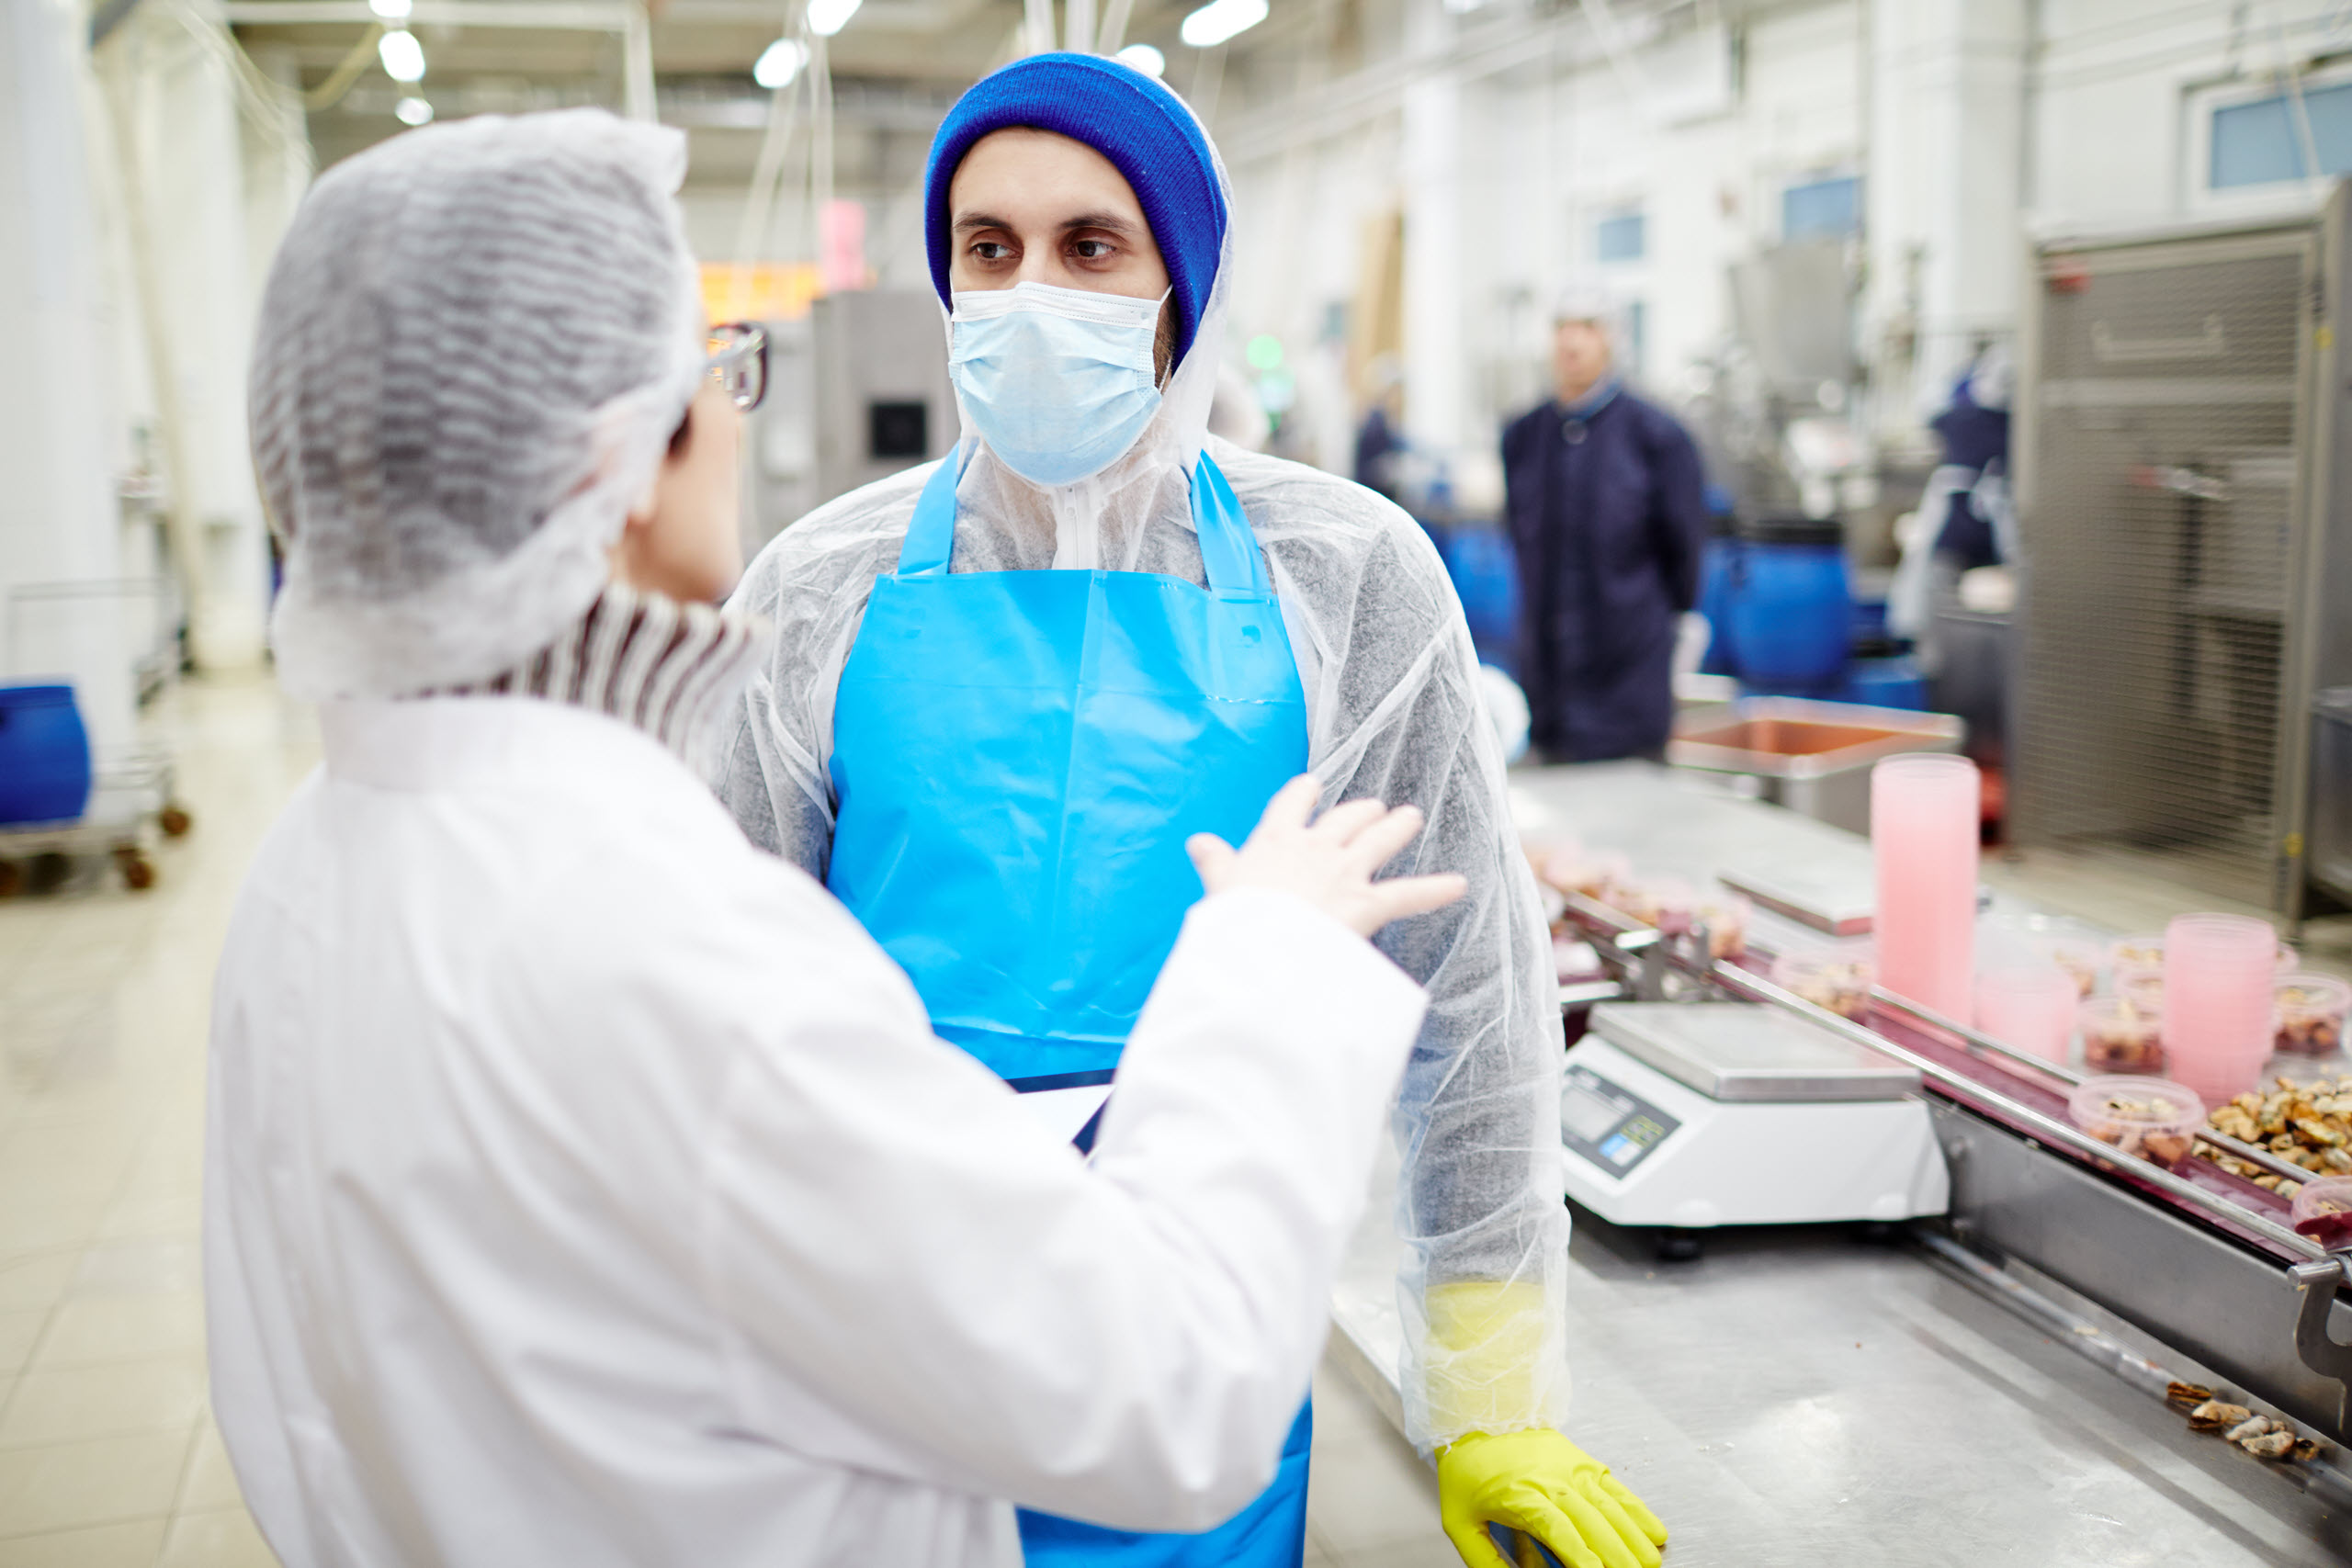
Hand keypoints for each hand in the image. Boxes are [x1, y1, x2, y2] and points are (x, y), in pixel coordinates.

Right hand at [1186, 775, 1467, 938]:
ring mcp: (1345, 872)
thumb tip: (1198, 842)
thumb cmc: (1235, 919)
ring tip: (1412, 817)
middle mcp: (1315, 848)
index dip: (1303, 794)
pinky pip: (1408, 894)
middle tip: (1375, 808)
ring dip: (1398, 828)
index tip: (1312, 785)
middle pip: (1345, 819)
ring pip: (1379, 840)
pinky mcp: (1368, 903)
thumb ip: (1215, 862)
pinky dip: (1436, 890)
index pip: (1291, 805)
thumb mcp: (1219, 887)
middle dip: (1362, 812)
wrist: (1261, 945)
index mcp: (1275, 840)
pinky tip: (1460, 885)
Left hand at [1435, 1428, 1666, 1567]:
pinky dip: (1638, 1511)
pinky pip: (1617, 1489)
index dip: (1579, 1554)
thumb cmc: (1468, 1473)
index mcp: (1520, 1496)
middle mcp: (1552, 1481)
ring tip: (1651, 1564)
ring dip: (1634, 1539)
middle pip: (1592, 1523)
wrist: (1481, 1417)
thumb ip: (1484, 1560)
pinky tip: (1656, 1533)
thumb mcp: (1459, 1521)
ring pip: (1611, 1508)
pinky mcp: (1585, 1463)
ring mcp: (1573, 1469)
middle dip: (1616, 1556)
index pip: (1557, 1529)